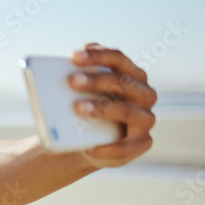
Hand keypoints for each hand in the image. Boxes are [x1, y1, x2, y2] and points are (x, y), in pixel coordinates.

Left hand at [69, 43, 156, 167]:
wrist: (89, 143)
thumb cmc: (87, 110)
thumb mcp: (83, 93)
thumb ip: (78, 79)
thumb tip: (59, 74)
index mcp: (131, 75)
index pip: (118, 59)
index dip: (97, 56)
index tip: (74, 56)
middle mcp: (144, 94)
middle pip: (122, 82)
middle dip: (97, 80)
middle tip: (72, 80)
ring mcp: (145, 119)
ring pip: (126, 110)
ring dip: (102, 108)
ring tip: (78, 108)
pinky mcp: (141, 143)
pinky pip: (126, 146)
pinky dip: (107, 148)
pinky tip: (90, 148)